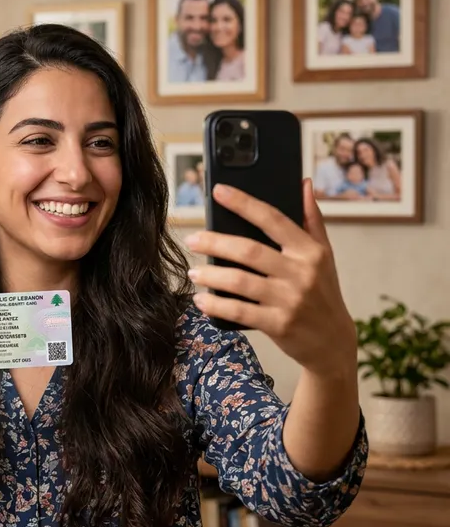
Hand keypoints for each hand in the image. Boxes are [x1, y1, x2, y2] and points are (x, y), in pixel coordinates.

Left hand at [184, 180, 355, 378]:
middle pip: (249, 251)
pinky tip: (201, 300)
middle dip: (215, 242)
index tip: (218, 191)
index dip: (244, 203)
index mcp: (309, 251)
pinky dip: (216, 305)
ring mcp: (289, 300)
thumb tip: (303, 183)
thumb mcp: (324, 256)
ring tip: (193, 272)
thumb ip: (312, 219)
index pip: (273, 219)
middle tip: (192, 240)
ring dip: (211, 275)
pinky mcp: (278, 324)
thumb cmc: (323, 293)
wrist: (333, 342)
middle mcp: (300, 273)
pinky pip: (239, 311)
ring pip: (240, 281)